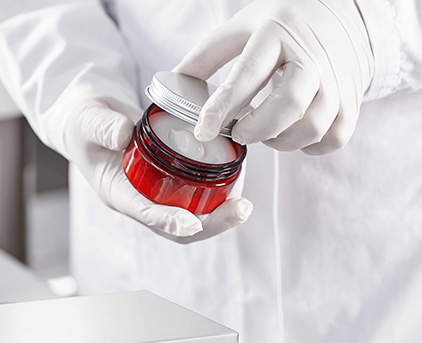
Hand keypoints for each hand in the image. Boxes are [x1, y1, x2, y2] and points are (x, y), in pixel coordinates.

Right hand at [44, 94, 251, 240]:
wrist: (92, 121)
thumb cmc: (87, 123)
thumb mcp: (89, 119)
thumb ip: (104, 126)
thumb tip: (124, 134)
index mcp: (118, 192)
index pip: (145, 213)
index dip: (169, 222)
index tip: (193, 223)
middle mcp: (140, 198)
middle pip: (178, 228)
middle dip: (211, 223)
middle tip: (240, 209)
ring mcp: (156, 193)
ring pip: (192, 216)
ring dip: (220, 214)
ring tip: (244, 203)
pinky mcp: (169, 182)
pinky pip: (196, 196)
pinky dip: (219, 193)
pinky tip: (237, 179)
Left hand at [174, 0, 373, 154]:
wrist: (344, 15)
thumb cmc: (285, 24)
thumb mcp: (244, 26)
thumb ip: (207, 55)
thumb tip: (173, 82)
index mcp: (277, 33)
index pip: (248, 74)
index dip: (223, 106)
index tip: (203, 130)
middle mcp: (311, 55)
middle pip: (288, 104)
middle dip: (257, 129)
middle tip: (240, 133)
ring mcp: (337, 78)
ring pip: (312, 126)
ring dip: (281, 141)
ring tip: (265, 132)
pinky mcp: (352, 98)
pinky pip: (334, 137)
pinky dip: (310, 145)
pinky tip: (293, 134)